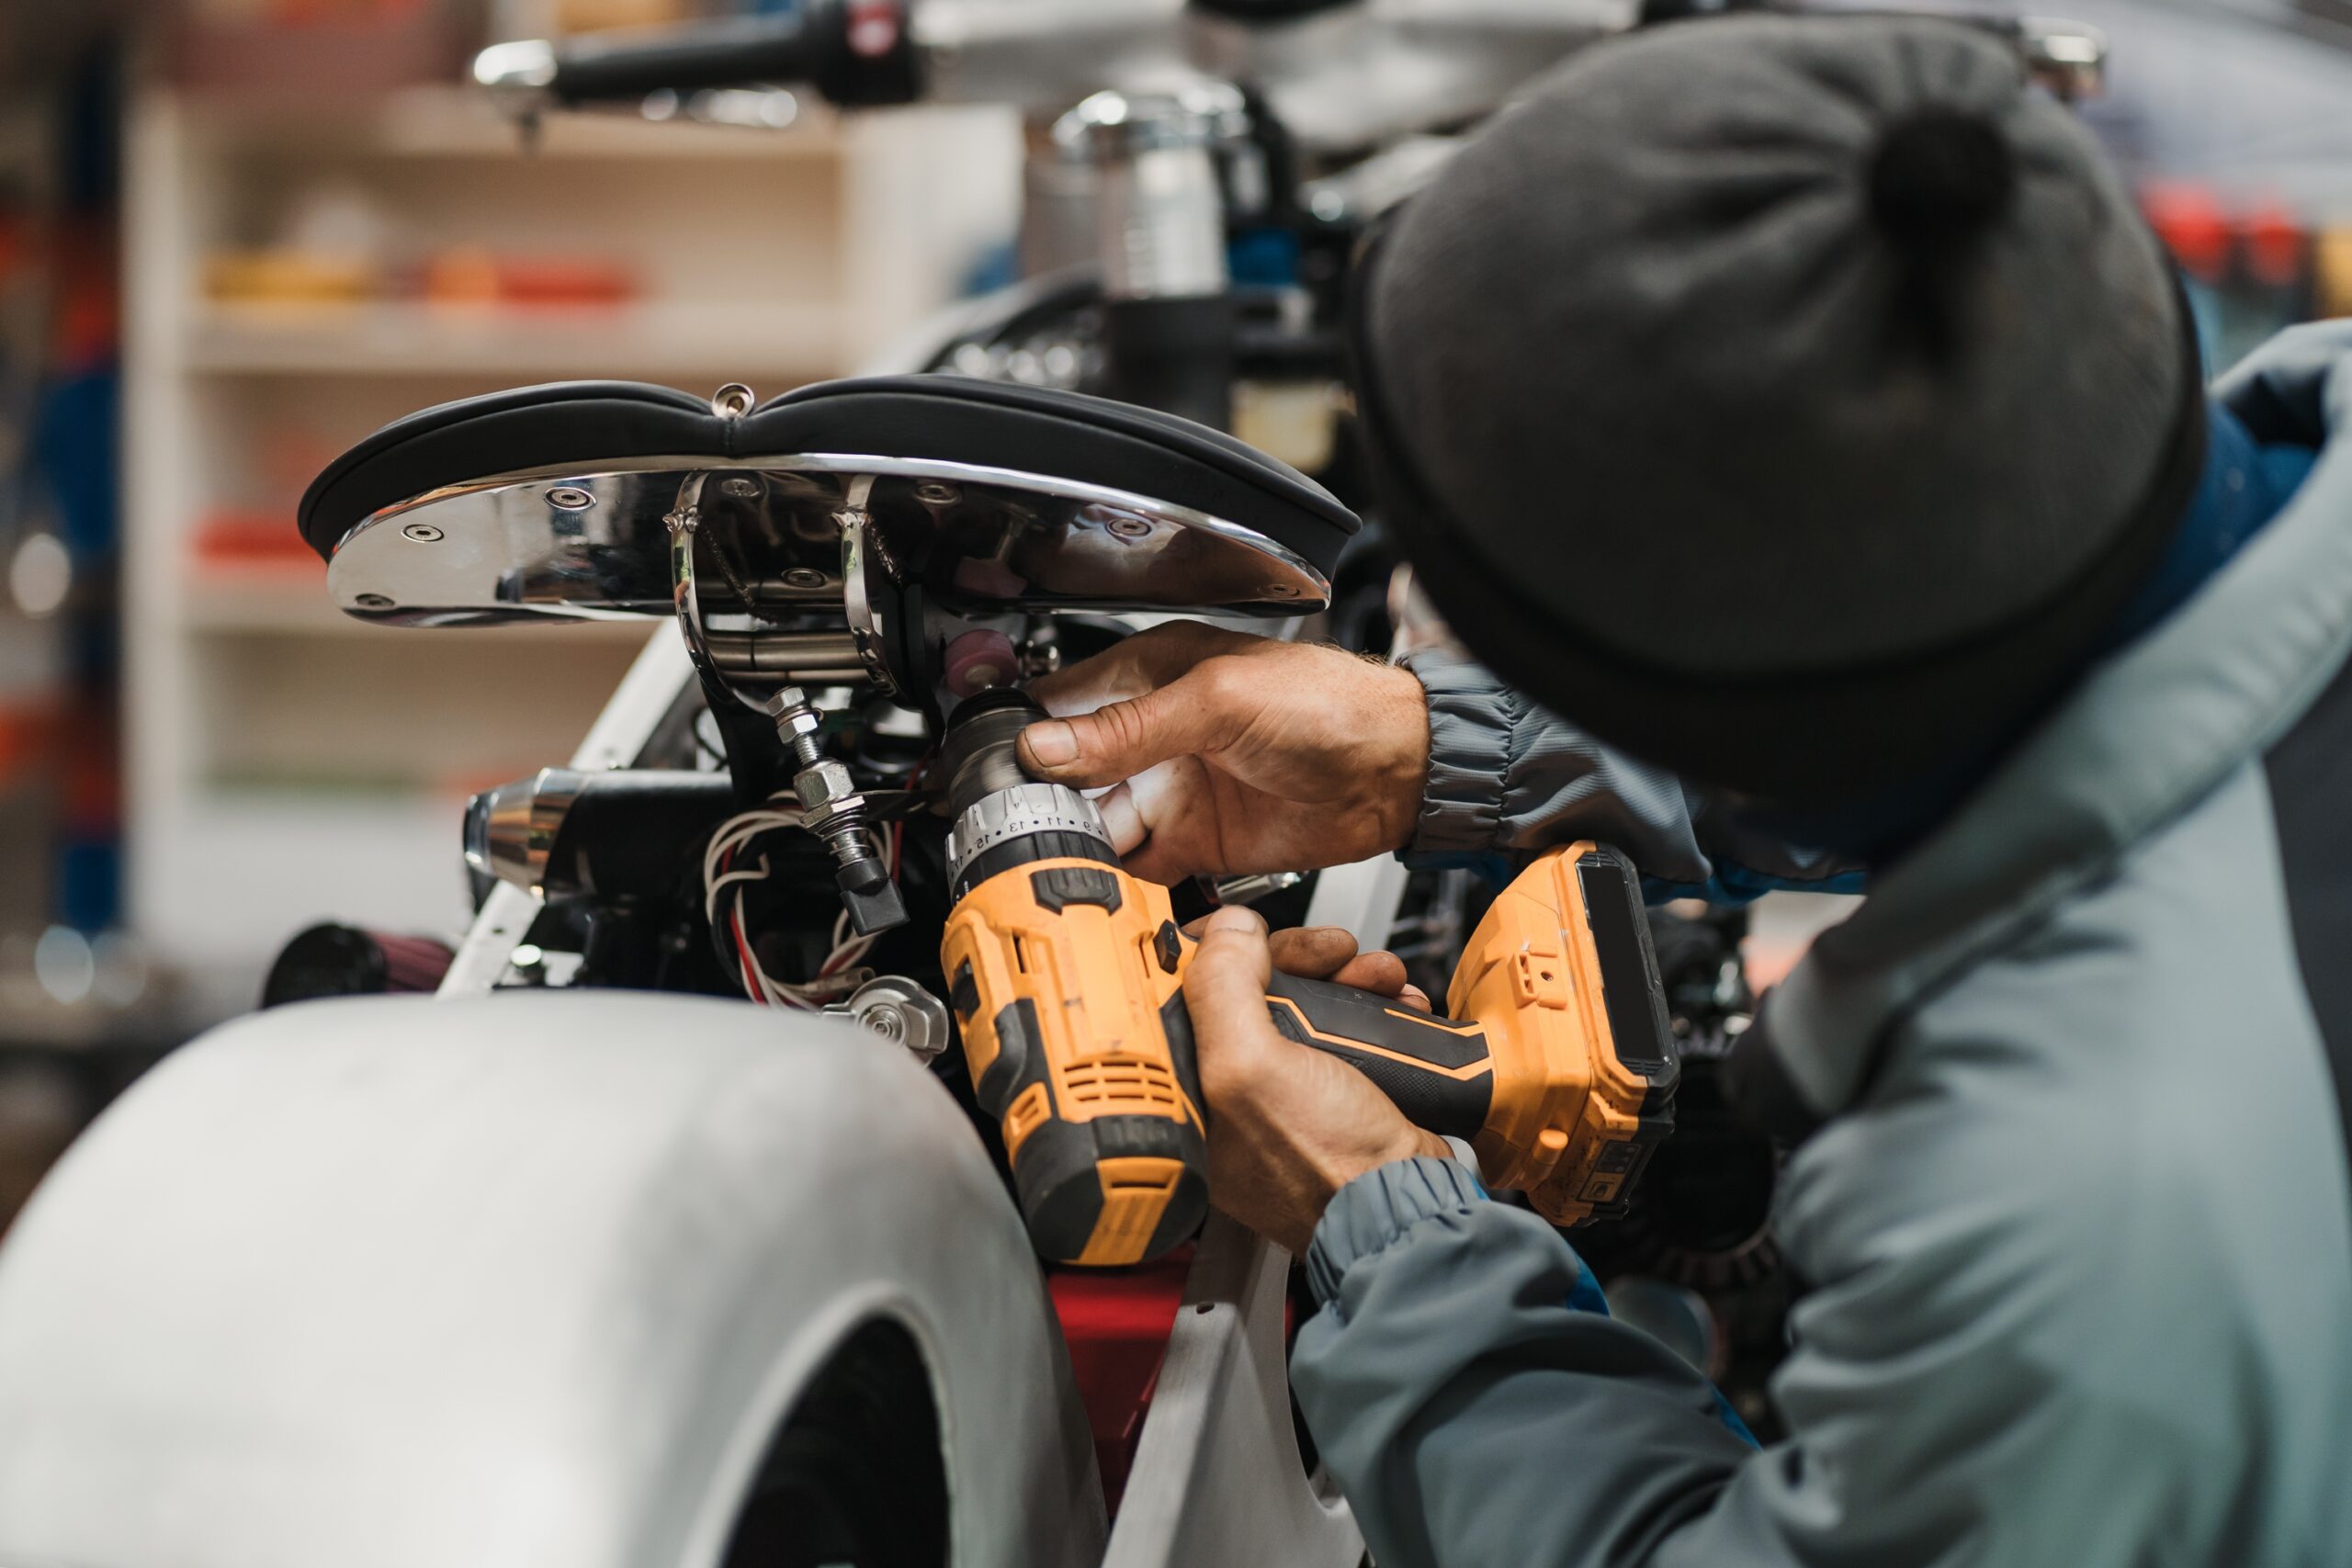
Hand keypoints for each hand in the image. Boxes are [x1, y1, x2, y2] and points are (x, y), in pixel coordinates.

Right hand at [1018, 622, 1429, 884]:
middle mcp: (1158, 735)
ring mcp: (1178, 789)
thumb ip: (1131, 728)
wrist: (1402, 770)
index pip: (1066, 707)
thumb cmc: (1331, 706)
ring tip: (1056, 867)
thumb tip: (1050, 745)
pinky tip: (1104, 890)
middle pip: (1074, 776)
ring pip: (1102, 826)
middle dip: (1046, 804)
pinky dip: (1121, 882)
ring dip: (1080, 847)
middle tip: (1019, 833)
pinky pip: (1142, 866)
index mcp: (1153, 677)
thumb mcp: (1219, 701)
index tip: (988, 773)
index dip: (1026, 738)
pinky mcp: (1201, 841)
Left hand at [1186, 906, 1449, 1254]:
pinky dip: (1372, 1009)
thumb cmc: (1327, 1168)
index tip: (1248, 930)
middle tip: (1333, 949)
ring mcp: (1286, 1097)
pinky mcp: (1333, 1095)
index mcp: (1190, 1098)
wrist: (1410, 1204)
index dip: (1218, 953)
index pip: (1184, 1000)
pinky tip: (1395, 1003)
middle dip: (1302, 961)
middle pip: (1251, 993)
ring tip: (1377, 976)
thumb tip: (1225, 932)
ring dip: (1346, 978)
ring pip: (1303, 1006)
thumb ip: (1223, 990)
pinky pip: (1342, 1032)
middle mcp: (1231, 1098)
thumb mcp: (1253, 1068)